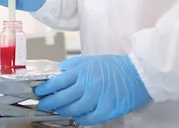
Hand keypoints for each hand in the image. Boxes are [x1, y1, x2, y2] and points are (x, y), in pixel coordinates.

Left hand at [35, 55, 150, 125]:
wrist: (139, 73)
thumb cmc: (115, 66)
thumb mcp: (91, 59)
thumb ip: (73, 65)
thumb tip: (59, 71)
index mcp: (82, 71)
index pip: (58, 81)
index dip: (46, 88)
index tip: (39, 92)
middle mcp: (88, 85)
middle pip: (63, 98)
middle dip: (50, 103)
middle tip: (43, 105)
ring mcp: (98, 98)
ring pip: (74, 109)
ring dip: (63, 111)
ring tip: (58, 111)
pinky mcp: (107, 109)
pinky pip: (89, 118)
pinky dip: (80, 119)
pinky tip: (76, 117)